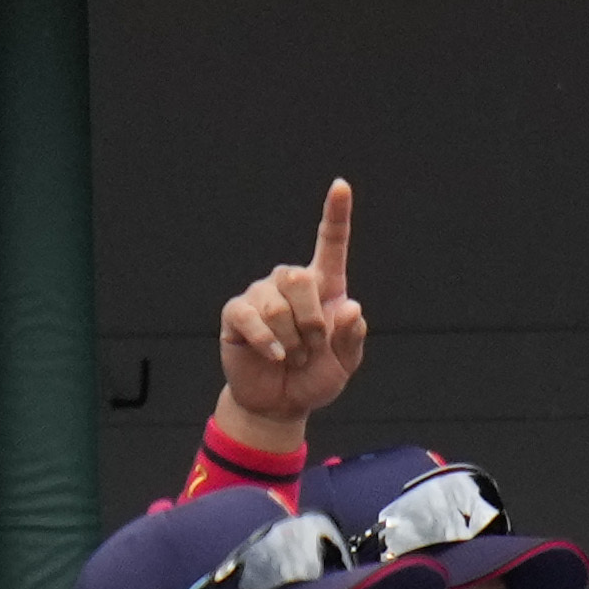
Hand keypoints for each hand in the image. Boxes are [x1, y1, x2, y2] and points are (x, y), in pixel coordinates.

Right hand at [215, 181, 365, 440]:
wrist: (281, 404)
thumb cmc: (315, 377)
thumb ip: (351, 338)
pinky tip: (275, 357)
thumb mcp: (345, 364)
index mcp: (324, 288)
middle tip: (312, 349)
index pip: (330, 244)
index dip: (335, 214)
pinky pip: (252, 318)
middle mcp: (290, 284)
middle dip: (312, 323)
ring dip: (292, 341)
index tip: (341, 185)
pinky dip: (269, 343)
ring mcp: (260, 295)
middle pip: (299, 277)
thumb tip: (349, 308)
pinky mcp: (237, 313)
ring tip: (293, 357)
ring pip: (276, 305)